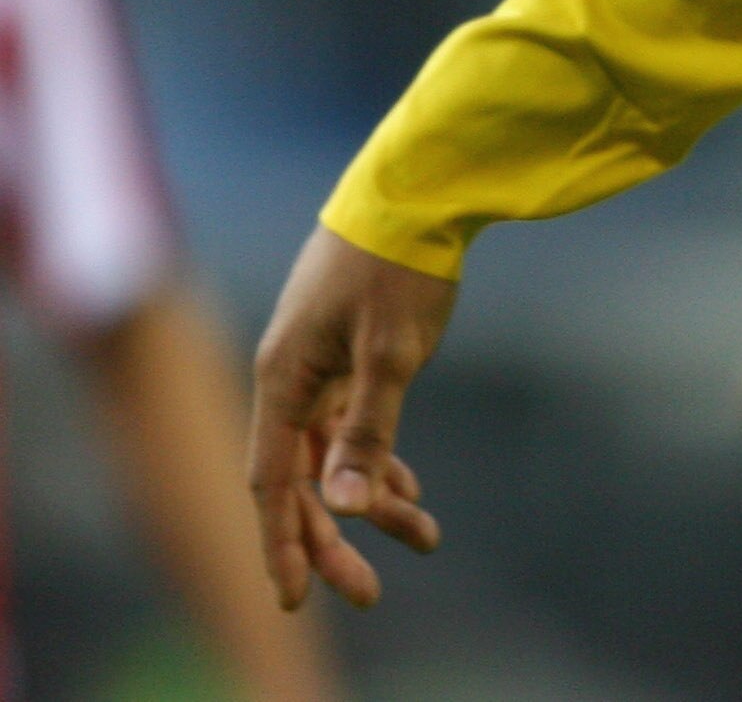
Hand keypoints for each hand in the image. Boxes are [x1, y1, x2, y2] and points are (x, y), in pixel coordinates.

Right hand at [247, 227, 453, 609]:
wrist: (421, 186)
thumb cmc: (401, 265)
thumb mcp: (392, 353)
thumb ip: (368, 432)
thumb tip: (344, 506)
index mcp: (283, 380)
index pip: (272, 484)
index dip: (284, 544)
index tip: (297, 600)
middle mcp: (291, 376)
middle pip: (300, 478)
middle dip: (334, 538)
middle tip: (371, 593)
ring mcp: (319, 362)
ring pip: (334, 452)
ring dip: (373, 497)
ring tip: (425, 538)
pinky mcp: (349, 349)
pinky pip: (353, 422)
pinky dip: (378, 457)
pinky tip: (408, 489)